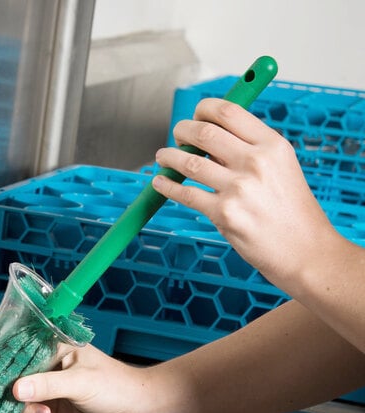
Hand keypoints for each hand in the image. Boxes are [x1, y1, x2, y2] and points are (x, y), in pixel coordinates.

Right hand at [0, 315, 161, 412]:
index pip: (13, 326)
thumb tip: (15, 389)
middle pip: (4, 356)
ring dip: (3, 394)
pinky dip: (26, 412)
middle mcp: (44, 357)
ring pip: (10, 383)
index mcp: (52, 339)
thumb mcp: (80, 380)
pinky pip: (23, 407)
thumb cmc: (116, 385)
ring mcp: (44, 381)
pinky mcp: (47, 404)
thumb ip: (47, 384)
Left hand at [152, 98, 338, 296]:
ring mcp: (238, 189)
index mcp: (272, 145)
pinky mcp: (223, 214)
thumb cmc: (292, 212)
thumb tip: (211, 137)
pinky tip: (161, 182)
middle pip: (204, 132)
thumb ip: (251, 150)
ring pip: (189, 162)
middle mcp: (255, 162)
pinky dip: (167, 186)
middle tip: (176, 136)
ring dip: (169, 157)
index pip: (229, 112)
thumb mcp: (282, 168)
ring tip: (163, 158)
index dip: (204, 109)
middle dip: (183, 131)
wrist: (304, 250)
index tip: (195, 115)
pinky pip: (185, 193)